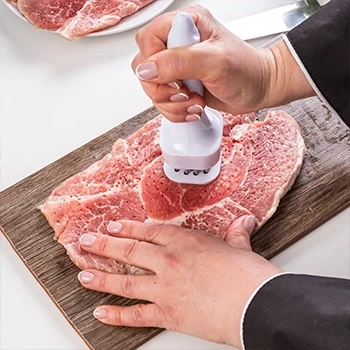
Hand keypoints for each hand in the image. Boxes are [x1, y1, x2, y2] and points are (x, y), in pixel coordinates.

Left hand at [77, 216, 280, 348]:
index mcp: (185, 241)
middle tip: (86, 243)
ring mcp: (165, 288)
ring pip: (125, 280)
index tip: (113, 226)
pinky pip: (136, 315)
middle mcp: (169, 261)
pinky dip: (117, 315)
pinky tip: (101, 312)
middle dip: (104, 245)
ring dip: (101, 277)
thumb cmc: (247, 274)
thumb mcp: (240, 247)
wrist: (254, 303)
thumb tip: (246, 222)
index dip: (128, 227)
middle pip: (129, 250)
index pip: (149, 231)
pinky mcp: (168, 314)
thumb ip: (237, 234)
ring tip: (83, 275)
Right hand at [131, 4, 314, 122]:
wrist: (259, 89)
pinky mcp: (179, 85)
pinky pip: (162, 102)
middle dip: (163, 89)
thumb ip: (178, 62)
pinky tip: (194, 106)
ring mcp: (176, 67)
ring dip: (173, 103)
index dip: (155, 64)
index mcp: (185, 24)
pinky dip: (176, 111)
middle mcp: (177, 44)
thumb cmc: (247, 70)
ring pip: (152, 88)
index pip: (148, 40)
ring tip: (196, 100)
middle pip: (144, 67)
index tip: (177, 79)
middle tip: (186, 92)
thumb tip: (145, 70)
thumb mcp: (214, 62)